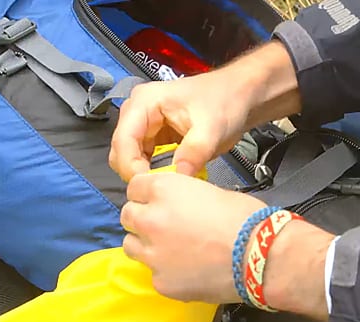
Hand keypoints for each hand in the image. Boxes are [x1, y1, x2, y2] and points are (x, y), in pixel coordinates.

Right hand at [109, 41, 301, 181]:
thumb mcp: (211, 129)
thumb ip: (193, 153)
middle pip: (120, 150)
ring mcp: (144, 123)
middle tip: (157, 188)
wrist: (239, 96)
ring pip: (129, 156)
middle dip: (135, 171)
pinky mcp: (153, 134)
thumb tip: (177, 178)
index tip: (149, 186)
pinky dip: (151, 170)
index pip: (123, 140)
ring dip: (142, 172)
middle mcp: (137, 111)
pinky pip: (142, 158)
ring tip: (164, 185)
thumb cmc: (225, 103)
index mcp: (144, 102)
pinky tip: (167, 178)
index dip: (131, 167)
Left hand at [120, 172, 333, 319]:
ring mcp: (152, 254)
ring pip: (131, 246)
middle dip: (142, 218)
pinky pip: (153, 273)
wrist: (260, 257)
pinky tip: (187, 272)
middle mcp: (150, 219)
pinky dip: (165, 271)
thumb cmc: (246, 218)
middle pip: (128, 216)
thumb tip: (177, 208)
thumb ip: (183, 199)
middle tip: (164, 227)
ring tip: (170, 250)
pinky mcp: (161, 282)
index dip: (148, 194)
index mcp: (164, 190)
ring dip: (145, 245)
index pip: (135, 187)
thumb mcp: (210, 192)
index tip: (159, 201)